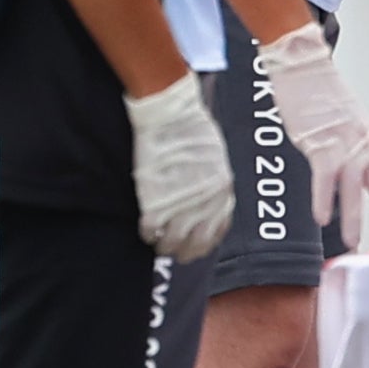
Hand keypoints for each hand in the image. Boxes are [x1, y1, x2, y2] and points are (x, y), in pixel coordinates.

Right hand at [125, 75, 235, 260]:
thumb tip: (206, 198)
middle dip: (184, 251)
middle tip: (173, 248)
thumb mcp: (215, 159)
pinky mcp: (155, 203)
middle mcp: (206, 203)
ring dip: (163, 246)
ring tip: (157, 241)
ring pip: (172, 244)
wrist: (171, 116)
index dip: (204, 242)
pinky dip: (146, 235)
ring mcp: (181, 204)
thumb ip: (212, 183)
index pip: (218, 230)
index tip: (195, 244)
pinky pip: (150, 232)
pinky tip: (145, 230)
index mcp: (223, 190)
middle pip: (197, 244)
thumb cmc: (192, 129)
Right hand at [257, 22, 368, 248]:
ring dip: (352, 216)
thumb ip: (347, 150)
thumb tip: (343, 174)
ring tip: (354, 242)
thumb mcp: (344, 126)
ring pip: (353, 186)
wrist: (306, 67)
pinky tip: (322, 218)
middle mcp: (362, 144)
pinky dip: (323, 197)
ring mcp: (342, 144)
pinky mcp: (319, 142)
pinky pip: (323, 176)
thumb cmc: (321, 98)